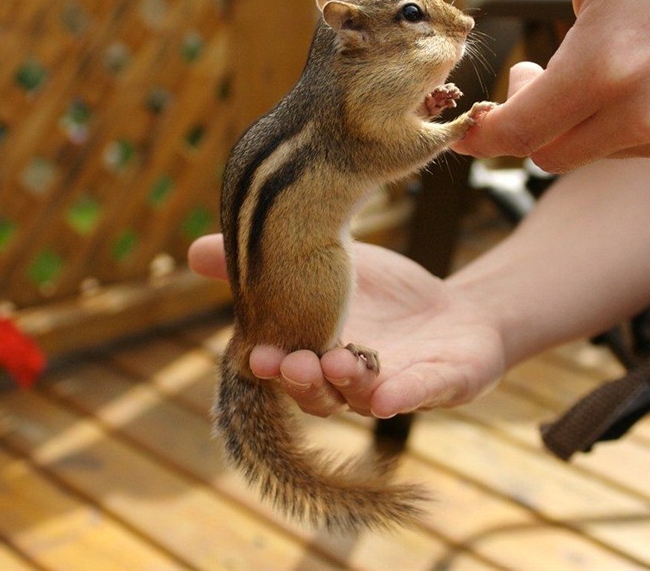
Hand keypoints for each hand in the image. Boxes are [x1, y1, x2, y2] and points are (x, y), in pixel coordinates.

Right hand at [187, 234, 505, 418]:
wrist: (457, 312)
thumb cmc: (384, 295)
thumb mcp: (323, 263)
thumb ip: (268, 261)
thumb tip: (192, 250)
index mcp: (314, 354)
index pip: (285, 367)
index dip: (269, 364)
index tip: (253, 353)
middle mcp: (346, 383)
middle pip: (317, 393)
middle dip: (300, 379)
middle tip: (286, 361)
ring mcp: (392, 388)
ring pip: (362, 398)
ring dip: (346, 383)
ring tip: (337, 359)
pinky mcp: (438, 387)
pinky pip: (418, 397)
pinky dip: (402, 397)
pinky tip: (389, 397)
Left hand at [458, 0, 649, 170]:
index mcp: (603, 66)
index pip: (518, 133)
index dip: (484, 134)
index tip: (473, 121)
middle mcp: (645, 112)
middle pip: (551, 153)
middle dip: (531, 122)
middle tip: (539, 74)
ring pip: (598, 153)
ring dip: (586, 122)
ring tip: (604, 64)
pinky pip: (648, 152)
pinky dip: (635, 127)